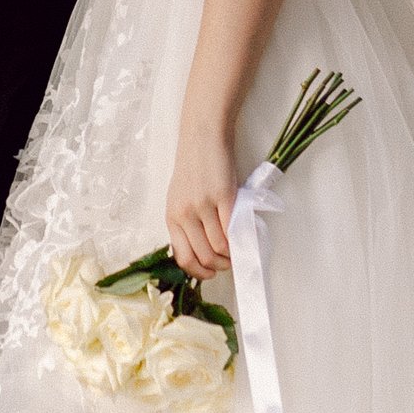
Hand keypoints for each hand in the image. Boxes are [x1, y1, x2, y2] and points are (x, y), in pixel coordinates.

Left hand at [166, 118, 239, 279]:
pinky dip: (238, 240)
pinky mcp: (223, 197)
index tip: (211, 273)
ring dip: (231, 254)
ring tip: (236, 250)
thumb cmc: (194, 169)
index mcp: (171, 217)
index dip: (199, 272)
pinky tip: (241, 237)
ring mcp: (203, 206)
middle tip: (229, 262)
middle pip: (203, 256)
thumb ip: (188, 225)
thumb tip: (205, 252)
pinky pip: (231, 230)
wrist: (202, 138)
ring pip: (219, 247)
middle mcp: (184, 214)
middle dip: (219, 266)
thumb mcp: (181, 200)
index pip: (183, 258)